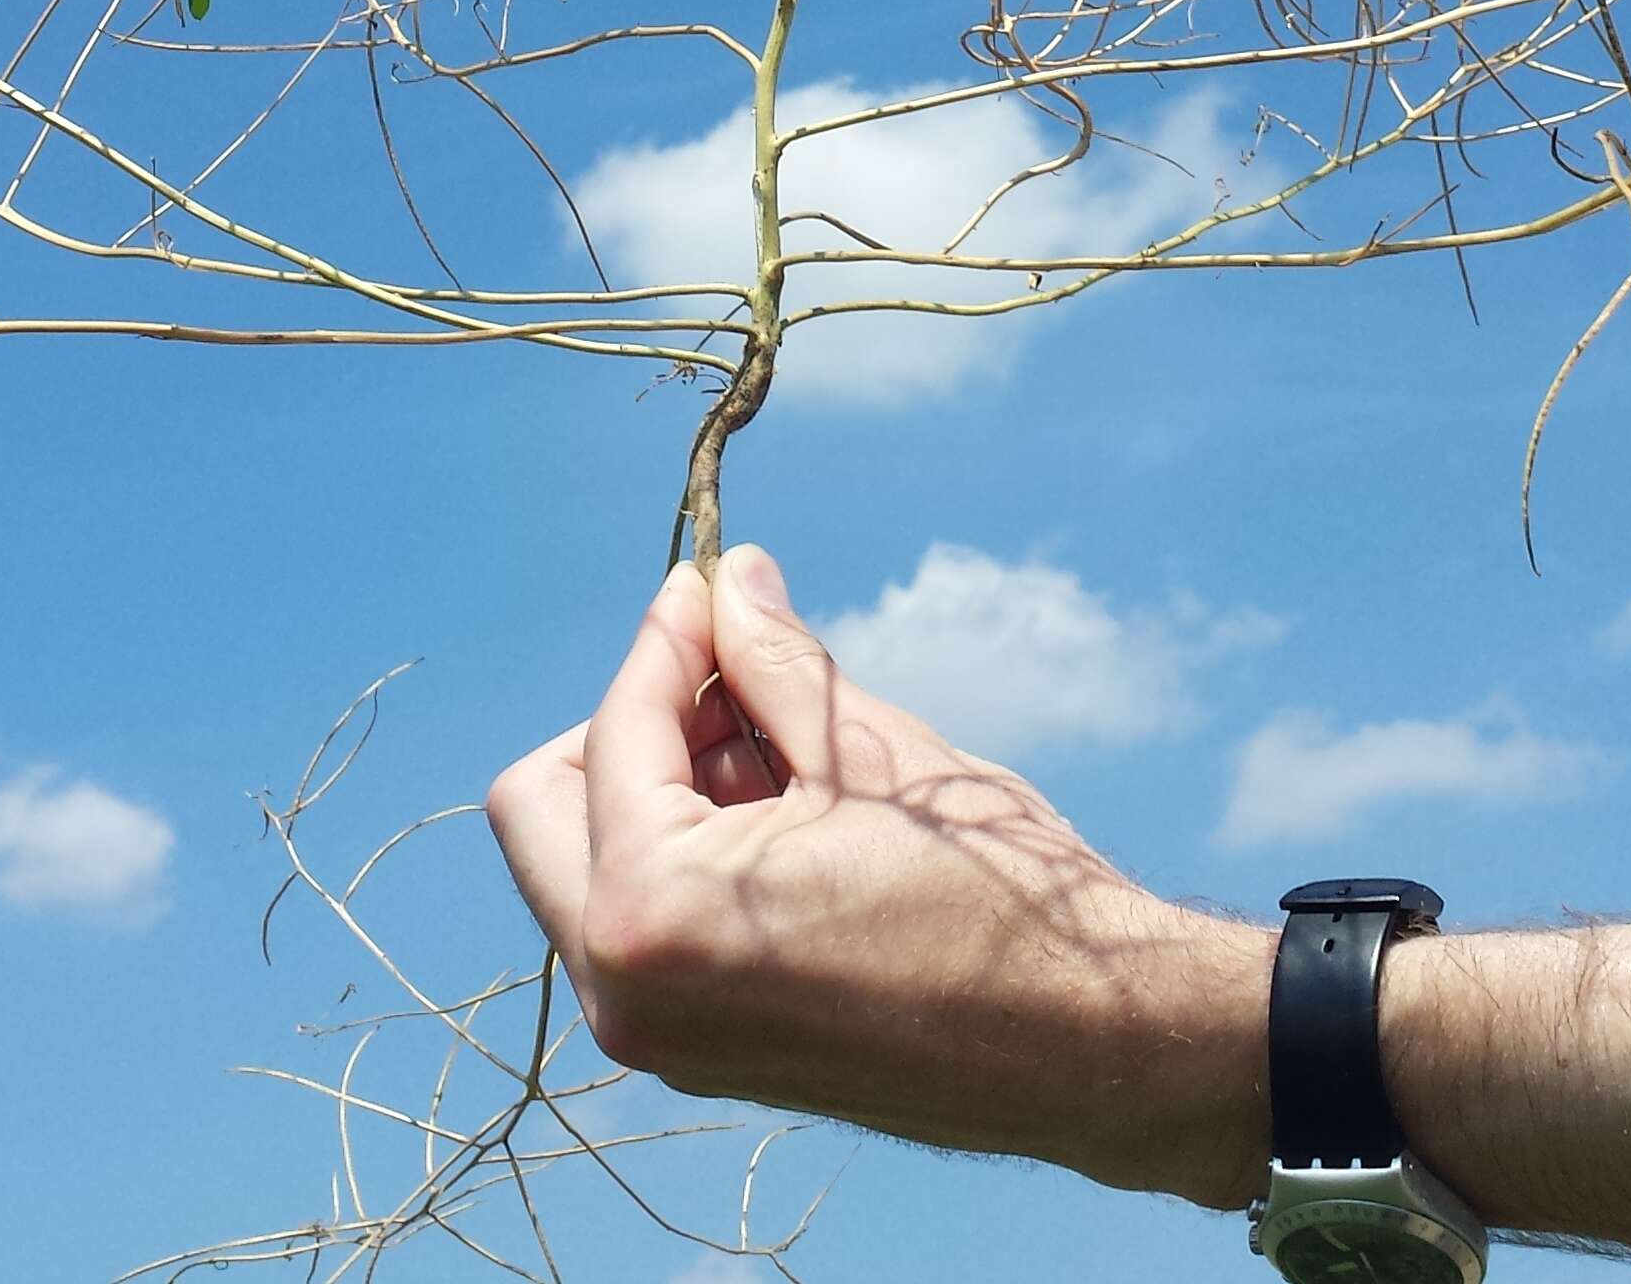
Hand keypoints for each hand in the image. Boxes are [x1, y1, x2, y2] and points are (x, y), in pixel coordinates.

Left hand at [482, 542, 1270, 1205]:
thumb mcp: (870, 752)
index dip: (668, 640)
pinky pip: (642, 924)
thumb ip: (771, 660)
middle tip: (729, 670)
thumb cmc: (992, 902)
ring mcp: (657, 1035)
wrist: (1086, 1048)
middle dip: (630, 722)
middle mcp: (624, 990)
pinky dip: (685, 851)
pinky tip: (789, 810)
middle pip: (544, 806)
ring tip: (785, 741)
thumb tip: (726, 577)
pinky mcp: (698, 1052)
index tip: (716, 583)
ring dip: (661, 784)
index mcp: (652, 912)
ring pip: (590, 863)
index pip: (614, 733)